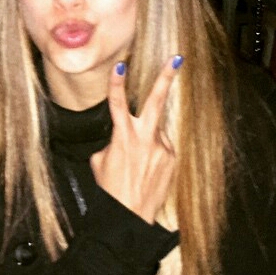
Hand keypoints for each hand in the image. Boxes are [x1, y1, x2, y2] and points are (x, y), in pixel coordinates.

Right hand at [90, 56, 181, 223]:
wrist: (128, 215)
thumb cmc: (110, 189)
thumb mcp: (100, 162)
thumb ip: (112, 142)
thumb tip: (120, 138)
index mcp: (122, 136)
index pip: (117, 102)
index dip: (117, 82)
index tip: (120, 65)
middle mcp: (144, 138)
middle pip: (156, 100)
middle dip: (165, 77)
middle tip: (175, 59)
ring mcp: (161, 147)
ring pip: (156, 130)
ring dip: (148, 138)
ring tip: (138, 163)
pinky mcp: (172, 158)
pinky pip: (163, 147)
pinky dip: (155, 153)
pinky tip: (147, 169)